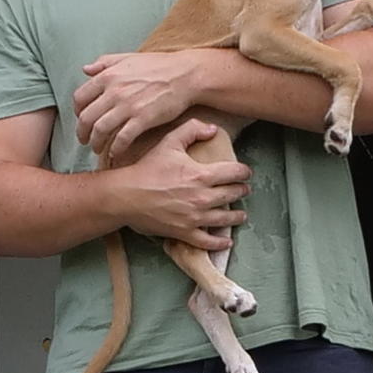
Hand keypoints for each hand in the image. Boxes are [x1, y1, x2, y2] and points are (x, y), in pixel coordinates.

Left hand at [72, 45, 231, 161]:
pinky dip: (115, 148)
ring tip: (96, 148)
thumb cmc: (159, 65)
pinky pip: (122, 138)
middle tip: (84, 140)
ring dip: (95, 143)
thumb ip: (104, 63)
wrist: (186, 74)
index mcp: (108, 76)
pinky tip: (115, 152)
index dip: (77, 112)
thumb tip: (85, 69)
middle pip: (86, 118)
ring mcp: (128, 106)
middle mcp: (114, 91)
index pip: (80, 98)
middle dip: (82, 133)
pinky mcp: (143, 119)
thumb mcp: (127, 57)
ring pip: (100, 130)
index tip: (81, 119)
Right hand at [109, 121, 249, 252]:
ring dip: (236, 216)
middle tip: (244, 190)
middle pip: (233, 194)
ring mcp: (194, 217)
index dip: (244, 171)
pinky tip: (226, 241)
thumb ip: (192, 130)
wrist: (126, 196)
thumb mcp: (169, 142)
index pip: (234, 172)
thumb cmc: (147, 168)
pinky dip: (219, 243)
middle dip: (241, 191)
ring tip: (241, 215)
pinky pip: (208, 242)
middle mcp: (202, 197)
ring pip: (225, 219)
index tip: (246, 172)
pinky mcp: (184, 233)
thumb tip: (213, 129)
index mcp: (201, 175)